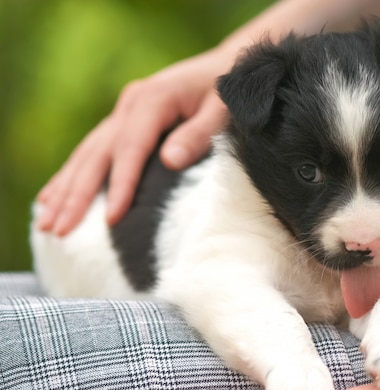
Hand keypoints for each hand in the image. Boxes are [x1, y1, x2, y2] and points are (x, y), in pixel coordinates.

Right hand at [36, 48, 230, 235]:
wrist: (226, 65)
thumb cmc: (229, 90)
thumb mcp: (223, 108)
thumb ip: (199, 133)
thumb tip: (170, 161)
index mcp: (154, 98)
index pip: (131, 148)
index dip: (120, 185)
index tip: (112, 218)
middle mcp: (132, 104)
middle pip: (98, 153)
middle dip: (77, 194)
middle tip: (60, 229)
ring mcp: (125, 111)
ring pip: (88, 153)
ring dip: (66, 188)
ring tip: (47, 222)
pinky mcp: (125, 120)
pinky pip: (93, 151)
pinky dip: (72, 175)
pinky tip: (53, 196)